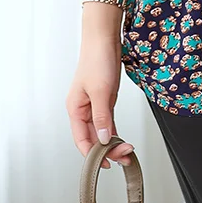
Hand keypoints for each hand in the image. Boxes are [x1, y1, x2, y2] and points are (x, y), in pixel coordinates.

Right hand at [66, 37, 133, 169]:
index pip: (81, 140)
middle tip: (125, 157)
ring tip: (127, 153)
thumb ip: (102, 117)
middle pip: (93, 137)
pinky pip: (108, 121)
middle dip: (107, 150)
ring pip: (102, 131)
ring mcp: (94, 105)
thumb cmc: (97, 59)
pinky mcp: (105, 99)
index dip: (93, 155)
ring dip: (113, 143)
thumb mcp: (101, 91)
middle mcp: (83, 110)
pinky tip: (122, 140)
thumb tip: (104, 139)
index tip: (107, 164)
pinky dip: (115, 131)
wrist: (104, 38)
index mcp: (75, 109)